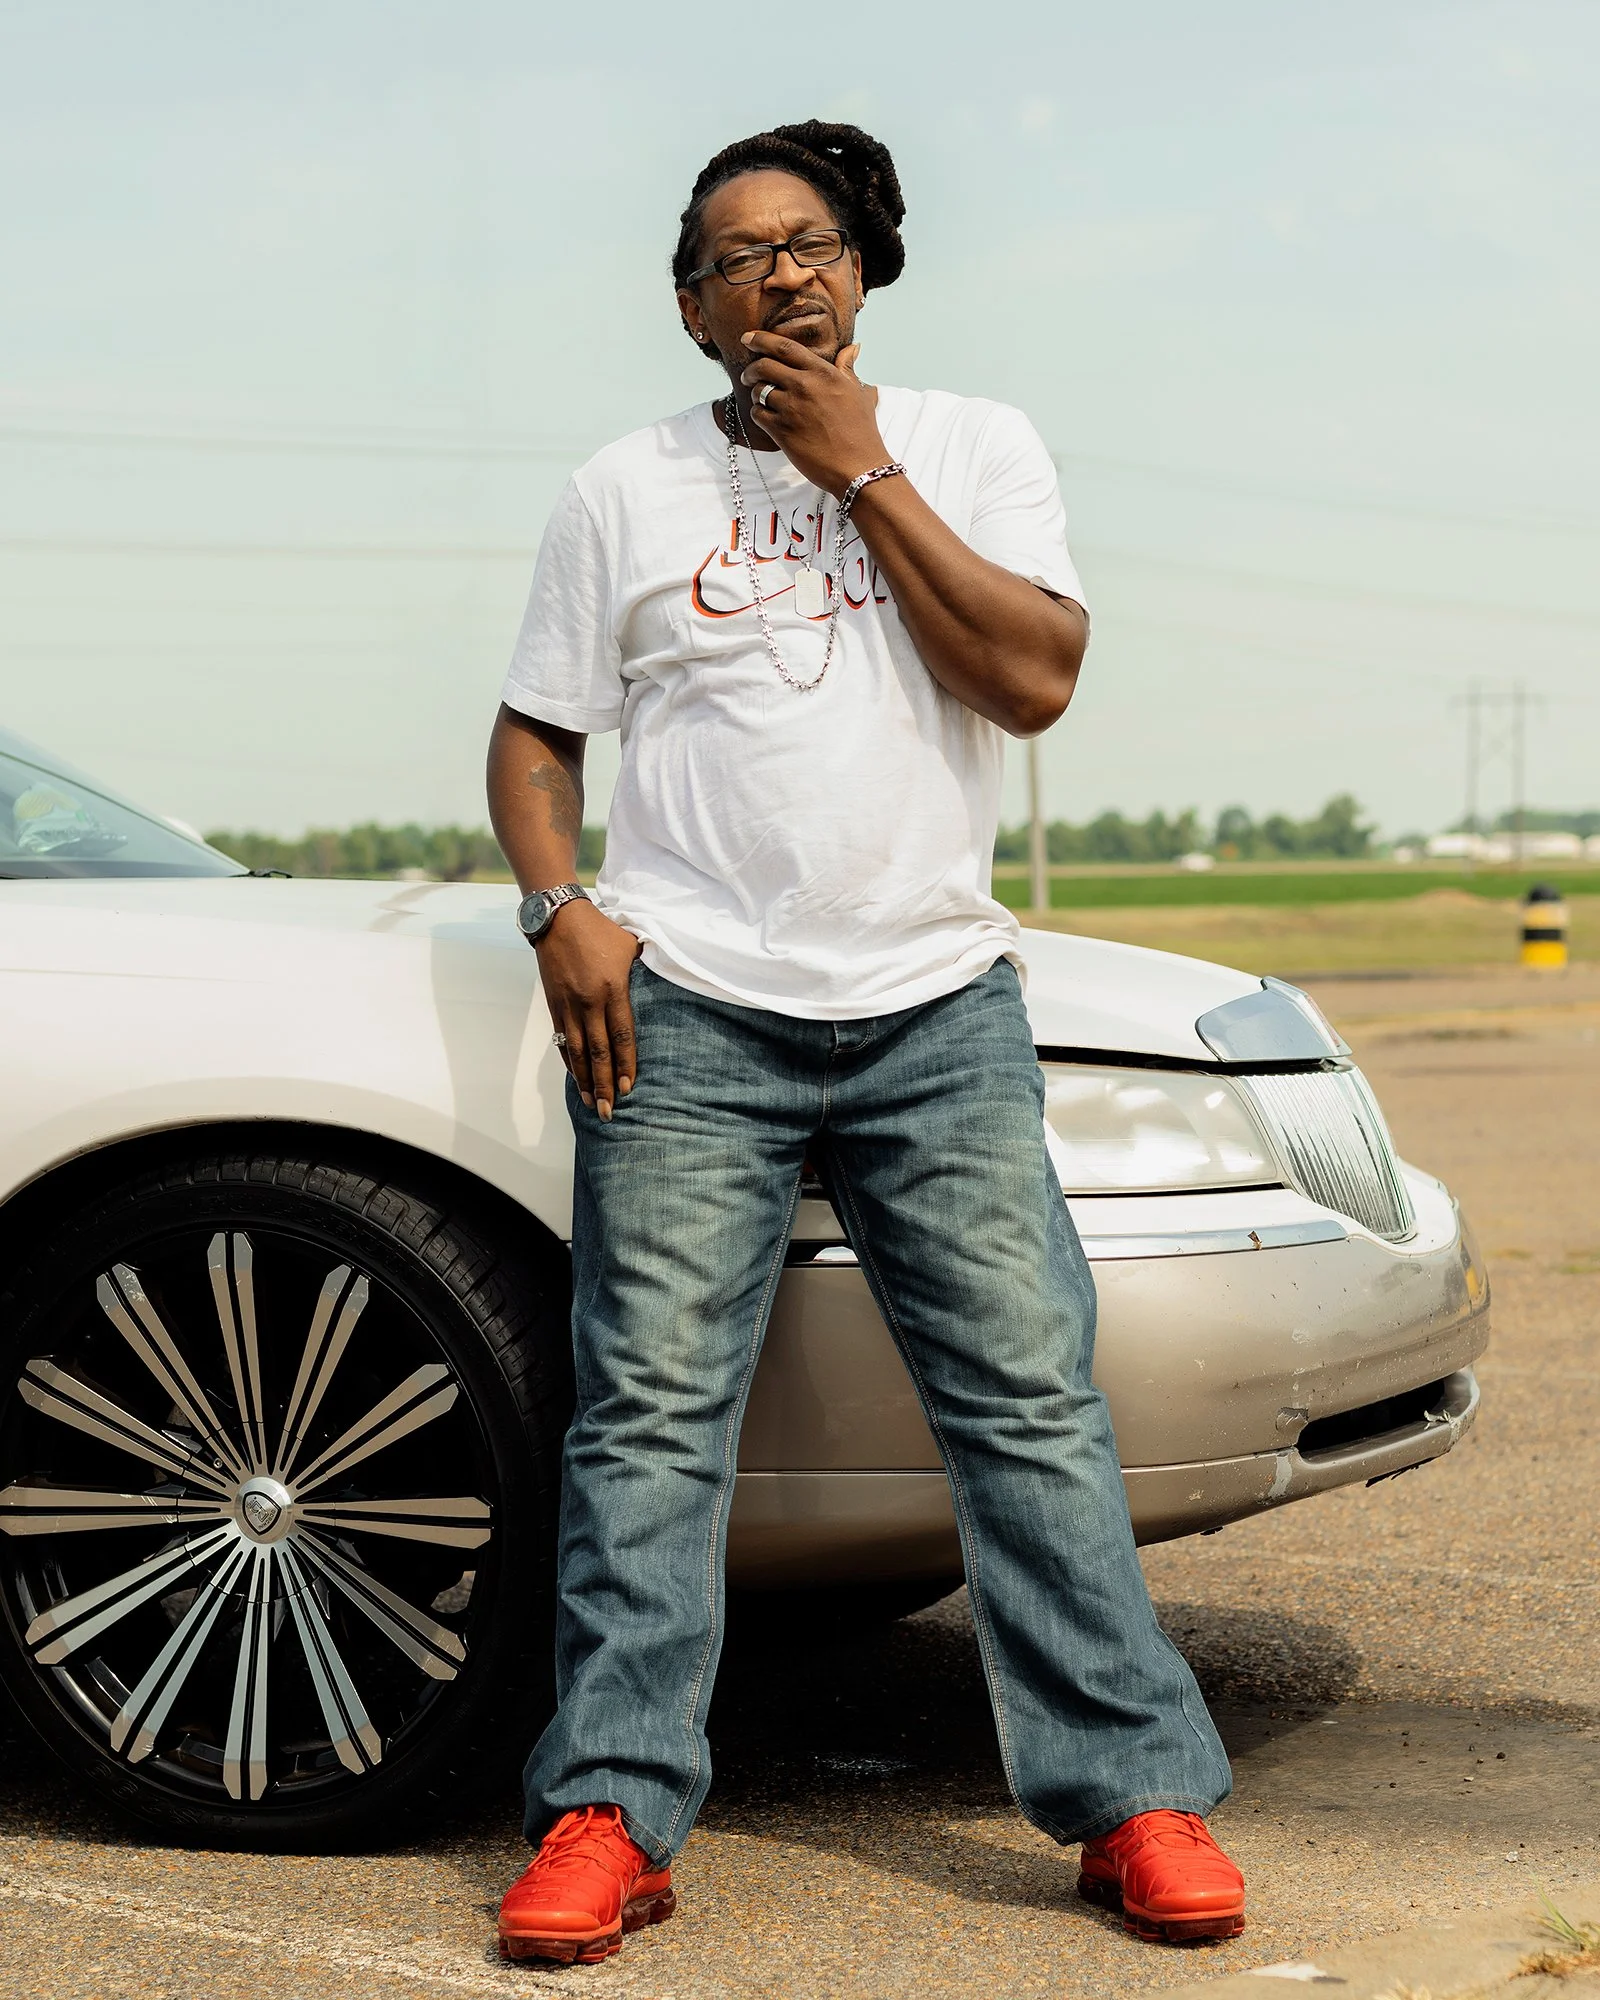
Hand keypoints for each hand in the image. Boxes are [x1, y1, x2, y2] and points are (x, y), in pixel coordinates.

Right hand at [533, 900, 641, 1119]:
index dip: (625, 1064)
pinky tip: (576, 1078)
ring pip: (576, 1051)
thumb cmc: (601, 930)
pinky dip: (568, 1061)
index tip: (628, 1088)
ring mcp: (568, 1005)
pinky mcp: (554, 1004)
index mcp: (612, 989)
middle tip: (608, 1112)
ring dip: (584, 1080)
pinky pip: (561, 1039)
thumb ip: (645, 971)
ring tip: (590, 1103)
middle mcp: (589, 1002)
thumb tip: (665, 986)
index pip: (621, 1036)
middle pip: (597, 1051)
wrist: (558, 918)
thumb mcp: (631, 947)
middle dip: (604, 1084)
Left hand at [739, 335, 888, 496]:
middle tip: (748, 375)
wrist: (857, 467)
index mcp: (823, 373)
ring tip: (761, 400)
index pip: (785, 347)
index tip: (748, 338)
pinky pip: (757, 413)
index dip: (762, 339)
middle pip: (764, 365)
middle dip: (751, 369)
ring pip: (758, 390)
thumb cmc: (861, 432)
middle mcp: (805, 386)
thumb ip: (848, 368)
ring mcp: (792, 408)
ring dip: (755, 394)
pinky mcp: (782, 431)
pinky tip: (766, 418)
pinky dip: (757, 413)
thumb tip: (853, 347)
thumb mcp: (858, 393)